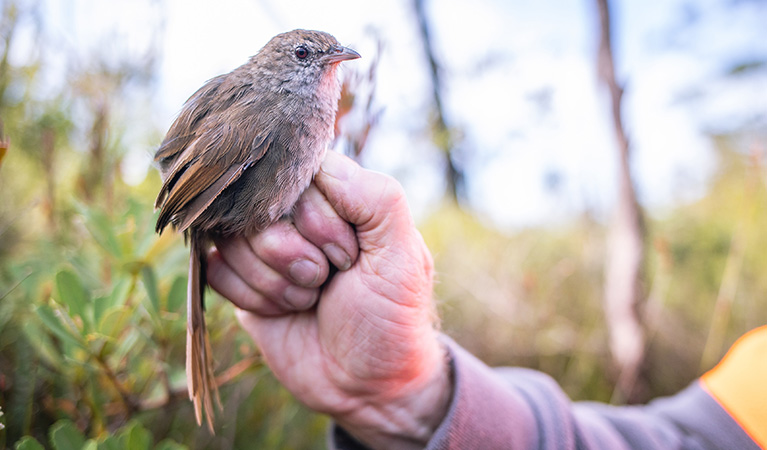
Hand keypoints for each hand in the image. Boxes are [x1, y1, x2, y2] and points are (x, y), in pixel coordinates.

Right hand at [207, 151, 450, 447]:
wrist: (366, 385)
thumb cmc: (392, 317)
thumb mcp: (404, 255)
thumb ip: (376, 197)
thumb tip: (316, 165)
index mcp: (339, 195)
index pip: (298, 173)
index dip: (317, 219)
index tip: (348, 257)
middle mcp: (296, 213)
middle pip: (258, 205)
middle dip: (296, 255)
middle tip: (329, 280)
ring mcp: (263, 245)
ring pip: (232, 238)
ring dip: (277, 282)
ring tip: (311, 298)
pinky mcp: (239, 278)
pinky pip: (215, 268)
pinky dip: (253, 297)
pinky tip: (284, 311)